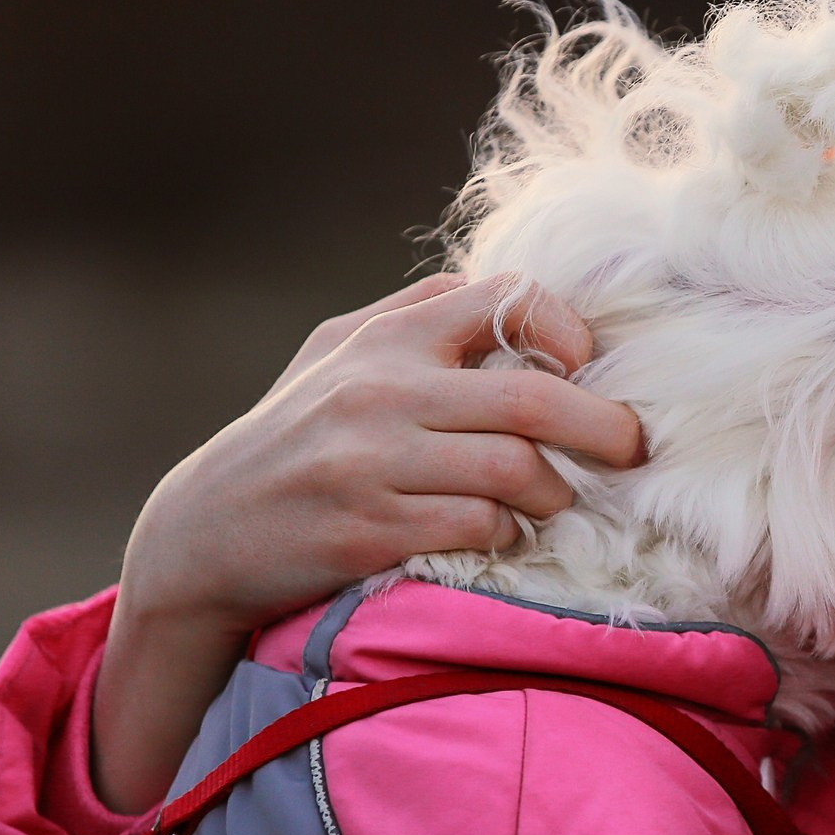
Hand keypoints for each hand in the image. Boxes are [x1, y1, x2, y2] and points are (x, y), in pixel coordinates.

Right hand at [91, 273, 643, 811]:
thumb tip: (521, 299)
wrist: (200, 534)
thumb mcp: (338, 354)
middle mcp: (381, 391)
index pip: (505, 300)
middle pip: (534, 400)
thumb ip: (420, 319)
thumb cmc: (294, 437)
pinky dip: (508, 534)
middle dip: (606, 429)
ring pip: (516, 471)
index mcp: (386, 337)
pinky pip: (479, 528)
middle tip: (634, 449)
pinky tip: (501, 535)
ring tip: (556, 501)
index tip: (588, 366)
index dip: (569, 331)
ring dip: (556, 493)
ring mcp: (374, 463)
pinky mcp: (371, 531)